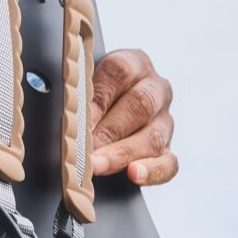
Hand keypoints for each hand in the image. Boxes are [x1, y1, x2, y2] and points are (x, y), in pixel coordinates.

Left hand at [88, 48, 178, 185]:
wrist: (115, 107)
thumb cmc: (96, 94)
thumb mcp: (87, 82)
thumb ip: (79, 94)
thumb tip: (68, 118)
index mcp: (136, 64)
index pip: (119, 73)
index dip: (98, 98)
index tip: (78, 120)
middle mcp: (156, 89)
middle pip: (140, 105)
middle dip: (109, 130)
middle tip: (85, 148)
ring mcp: (165, 120)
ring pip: (153, 137)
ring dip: (122, 154)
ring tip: (97, 166)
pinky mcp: (168, 149)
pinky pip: (168, 163)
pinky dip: (151, 171)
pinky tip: (133, 174)